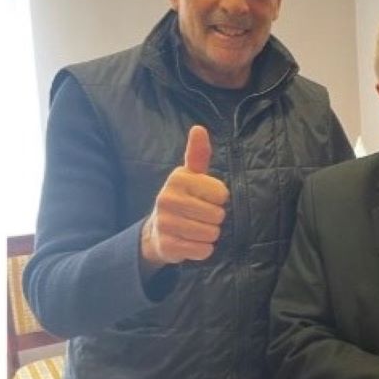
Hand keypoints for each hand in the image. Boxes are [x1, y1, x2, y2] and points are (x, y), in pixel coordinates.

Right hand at [140, 126, 229, 266]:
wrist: (157, 230)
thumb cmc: (184, 197)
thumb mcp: (192, 175)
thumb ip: (198, 153)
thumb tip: (198, 128)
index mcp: (177, 179)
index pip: (221, 194)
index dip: (219, 198)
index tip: (207, 197)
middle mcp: (167, 199)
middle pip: (217, 215)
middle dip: (215, 218)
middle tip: (201, 215)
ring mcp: (165, 223)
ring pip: (211, 234)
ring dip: (210, 234)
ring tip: (197, 228)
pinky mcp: (167, 245)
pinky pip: (202, 250)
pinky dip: (203, 249)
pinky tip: (192, 241)